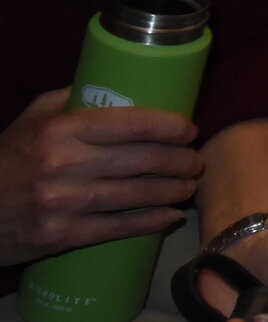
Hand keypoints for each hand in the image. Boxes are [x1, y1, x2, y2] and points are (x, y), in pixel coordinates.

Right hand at [0, 89, 201, 266]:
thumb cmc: (6, 161)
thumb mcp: (32, 121)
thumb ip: (72, 101)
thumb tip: (119, 85)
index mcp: (60, 130)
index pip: (132, 122)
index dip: (170, 126)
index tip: (189, 129)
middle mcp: (64, 164)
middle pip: (143, 160)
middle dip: (180, 160)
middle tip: (195, 160)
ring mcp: (63, 203)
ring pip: (136, 195)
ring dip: (173, 191)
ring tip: (188, 186)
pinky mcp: (61, 235)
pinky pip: (118, 228)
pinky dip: (151, 223)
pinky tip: (169, 217)